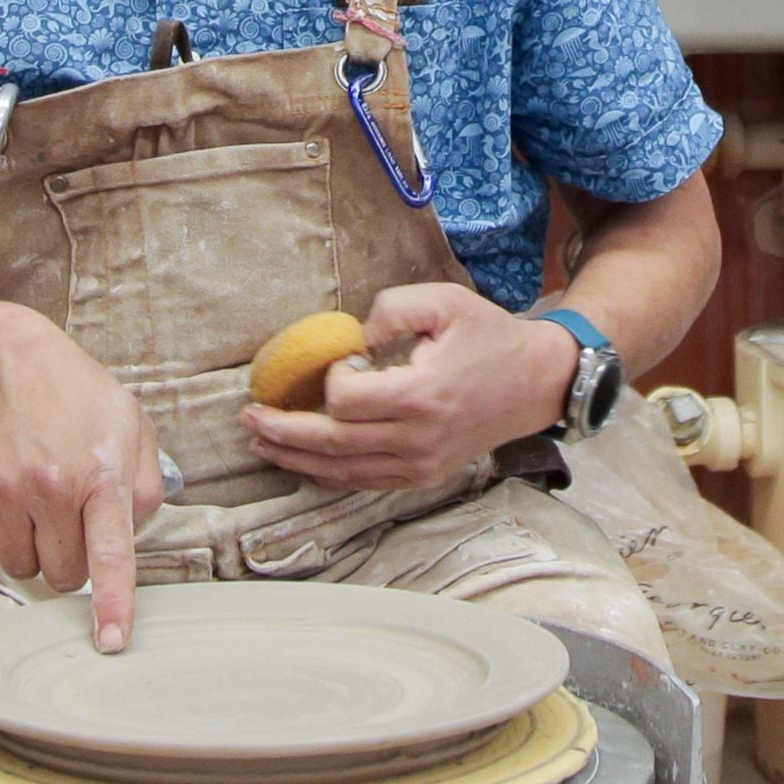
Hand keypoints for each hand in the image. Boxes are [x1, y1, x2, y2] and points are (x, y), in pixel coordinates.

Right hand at [0, 309, 167, 649]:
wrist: (1, 360)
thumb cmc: (74, 395)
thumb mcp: (131, 423)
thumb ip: (148, 483)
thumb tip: (136, 535)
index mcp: (101, 474)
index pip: (110, 553)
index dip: (111, 604)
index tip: (110, 643)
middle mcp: (52, 486)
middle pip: (62, 575)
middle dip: (69, 557)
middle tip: (68, 515)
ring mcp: (5, 490)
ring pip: (22, 567)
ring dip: (32, 547)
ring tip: (36, 497)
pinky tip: (7, 490)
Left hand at [244, 283, 572, 492]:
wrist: (536, 383)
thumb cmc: (489, 337)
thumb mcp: (443, 301)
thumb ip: (390, 309)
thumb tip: (350, 335)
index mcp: (420, 397)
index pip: (346, 401)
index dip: (329, 380)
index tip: (341, 358)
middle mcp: (416, 440)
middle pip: (331, 445)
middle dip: (282, 433)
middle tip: (247, 418)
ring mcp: (420, 465)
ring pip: (342, 472)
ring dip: (295, 460)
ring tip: (260, 443)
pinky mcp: (423, 475)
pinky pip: (364, 482)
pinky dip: (327, 474)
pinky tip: (302, 462)